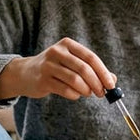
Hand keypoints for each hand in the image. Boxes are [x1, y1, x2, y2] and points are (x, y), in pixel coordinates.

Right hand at [0, 37, 115, 100]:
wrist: (25, 73)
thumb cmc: (55, 68)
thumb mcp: (72, 63)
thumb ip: (93, 70)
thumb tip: (113, 80)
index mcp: (67, 44)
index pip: (90, 57)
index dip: (103, 72)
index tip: (111, 84)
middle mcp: (57, 52)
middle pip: (84, 68)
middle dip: (96, 83)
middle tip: (102, 93)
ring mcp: (48, 66)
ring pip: (75, 80)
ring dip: (86, 90)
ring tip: (88, 93)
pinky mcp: (43, 80)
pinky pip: (66, 90)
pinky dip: (75, 95)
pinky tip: (75, 94)